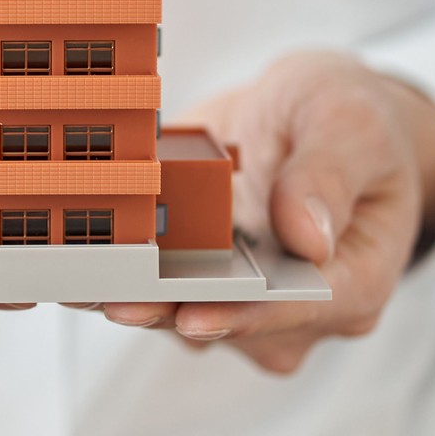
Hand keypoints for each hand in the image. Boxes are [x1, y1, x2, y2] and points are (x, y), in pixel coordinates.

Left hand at [91, 50, 434, 372]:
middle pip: (228, 320)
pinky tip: (81, 248)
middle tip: (117, 298)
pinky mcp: (195, 275)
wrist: (315, 115)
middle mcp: (295, 306)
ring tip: (86, 271)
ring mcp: (240, 294)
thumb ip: (330, 177)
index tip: (194, 316)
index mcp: (353, 280)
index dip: (243, 315)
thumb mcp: (351, 125)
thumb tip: (309, 239)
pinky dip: (118, 267)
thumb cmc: (353, 121)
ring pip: (179, 310)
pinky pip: (152, 283)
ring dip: (133, 293)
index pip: (299, 310)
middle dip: (170, 311)